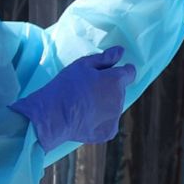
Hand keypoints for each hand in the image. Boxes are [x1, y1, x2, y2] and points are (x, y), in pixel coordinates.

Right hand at [10, 46, 135, 150]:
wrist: (53, 116)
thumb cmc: (66, 86)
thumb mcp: (82, 65)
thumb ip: (105, 58)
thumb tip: (121, 51)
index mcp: (116, 80)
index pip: (130, 73)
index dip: (124, 71)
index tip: (117, 72)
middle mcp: (120, 98)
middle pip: (119, 91)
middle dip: (109, 89)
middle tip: (88, 90)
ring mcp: (115, 116)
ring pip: (114, 107)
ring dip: (104, 104)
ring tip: (83, 105)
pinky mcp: (110, 131)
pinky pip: (108, 123)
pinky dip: (100, 121)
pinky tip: (84, 119)